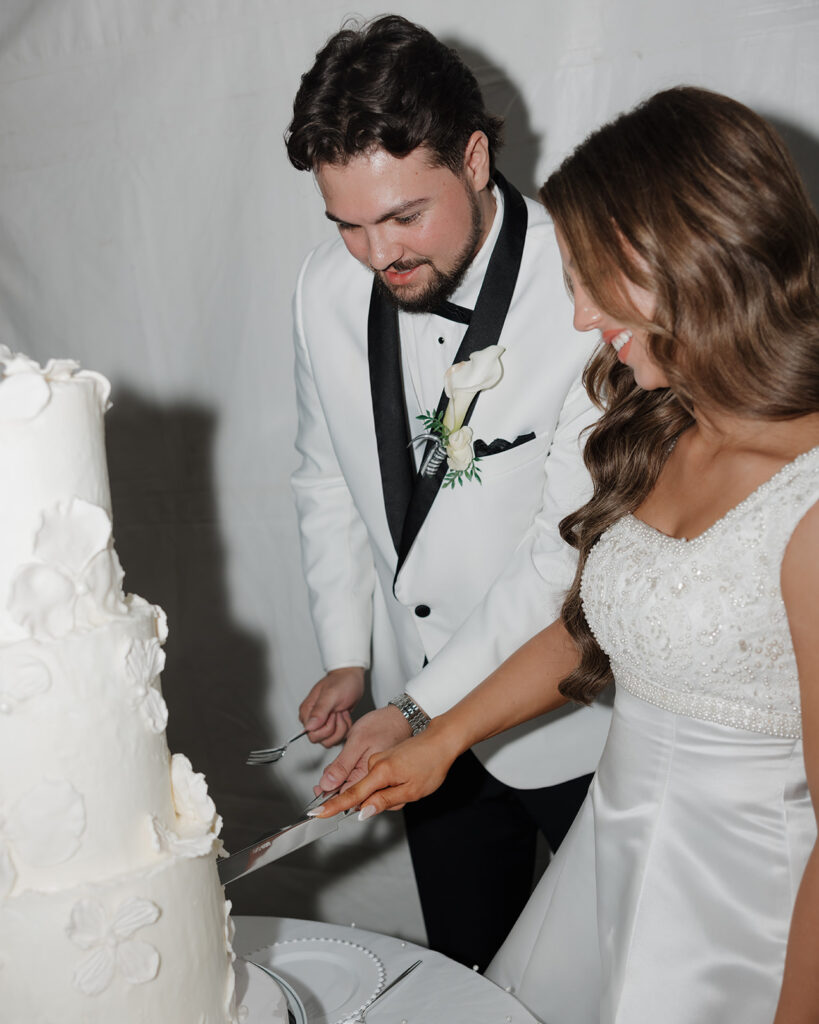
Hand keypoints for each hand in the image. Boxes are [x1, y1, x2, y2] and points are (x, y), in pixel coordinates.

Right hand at [299, 667, 364, 746]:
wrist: (351, 678)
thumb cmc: (342, 682)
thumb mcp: (331, 694)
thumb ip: (319, 711)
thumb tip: (309, 726)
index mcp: (307, 712)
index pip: (312, 735)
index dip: (326, 728)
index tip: (332, 714)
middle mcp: (312, 720)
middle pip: (321, 740)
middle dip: (335, 728)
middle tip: (338, 712)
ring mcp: (322, 724)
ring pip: (330, 741)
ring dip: (341, 728)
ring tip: (342, 712)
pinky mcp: (332, 726)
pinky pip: (338, 737)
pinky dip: (346, 727)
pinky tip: (344, 715)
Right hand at [311, 718, 459, 817]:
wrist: (441, 740)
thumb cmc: (430, 763)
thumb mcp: (410, 790)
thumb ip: (384, 801)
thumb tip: (362, 811)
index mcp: (379, 770)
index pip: (351, 793)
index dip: (333, 805)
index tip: (317, 813)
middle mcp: (374, 763)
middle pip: (366, 794)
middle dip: (382, 802)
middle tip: (406, 794)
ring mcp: (377, 759)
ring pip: (375, 788)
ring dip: (390, 793)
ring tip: (411, 784)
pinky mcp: (382, 758)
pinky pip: (380, 780)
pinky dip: (392, 785)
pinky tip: (408, 779)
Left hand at [314, 705, 411, 794]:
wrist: (401, 717)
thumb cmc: (383, 725)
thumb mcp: (357, 741)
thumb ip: (342, 765)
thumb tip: (326, 785)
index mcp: (370, 777)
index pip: (345, 797)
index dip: (328, 797)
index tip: (316, 794)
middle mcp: (376, 783)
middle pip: (350, 796)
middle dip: (334, 789)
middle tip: (325, 777)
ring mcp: (378, 780)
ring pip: (354, 788)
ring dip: (341, 781)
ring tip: (337, 766)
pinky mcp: (378, 774)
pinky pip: (361, 781)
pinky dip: (350, 775)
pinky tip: (348, 764)